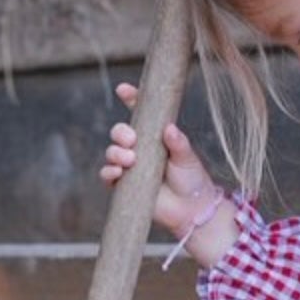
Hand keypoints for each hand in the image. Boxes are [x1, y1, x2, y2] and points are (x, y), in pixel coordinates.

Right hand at [100, 83, 237, 267]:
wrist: (192, 209)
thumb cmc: (192, 179)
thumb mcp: (187, 157)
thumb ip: (178, 142)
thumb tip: (168, 128)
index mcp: (154, 135)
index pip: (139, 112)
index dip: (130, 98)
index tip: (123, 89)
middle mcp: (139, 148)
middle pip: (119, 132)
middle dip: (120, 133)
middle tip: (132, 140)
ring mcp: (129, 166)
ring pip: (111, 152)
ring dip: (115, 152)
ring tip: (130, 159)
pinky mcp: (124, 185)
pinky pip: (107, 175)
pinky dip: (108, 171)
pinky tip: (117, 171)